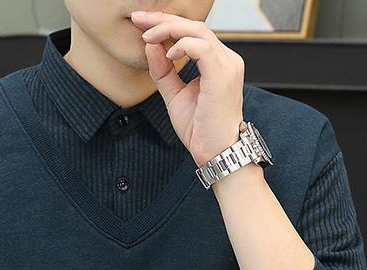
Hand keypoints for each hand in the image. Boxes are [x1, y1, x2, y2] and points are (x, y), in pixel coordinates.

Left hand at [130, 9, 244, 166]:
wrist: (216, 153)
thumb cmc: (201, 130)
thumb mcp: (175, 97)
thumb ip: (163, 72)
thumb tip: (151, 46)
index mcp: (217, 63)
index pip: (192, 34)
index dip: (166, 25)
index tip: (142, 25)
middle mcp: (226, 60)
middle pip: (194, 26)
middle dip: (163, 19)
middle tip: (138, 19)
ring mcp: (227, 65)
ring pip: (197, 31)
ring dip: (168, 29)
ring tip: (147, 36)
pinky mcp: (222, 75)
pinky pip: (201, 47)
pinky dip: (182, 46)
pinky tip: (167, 55)